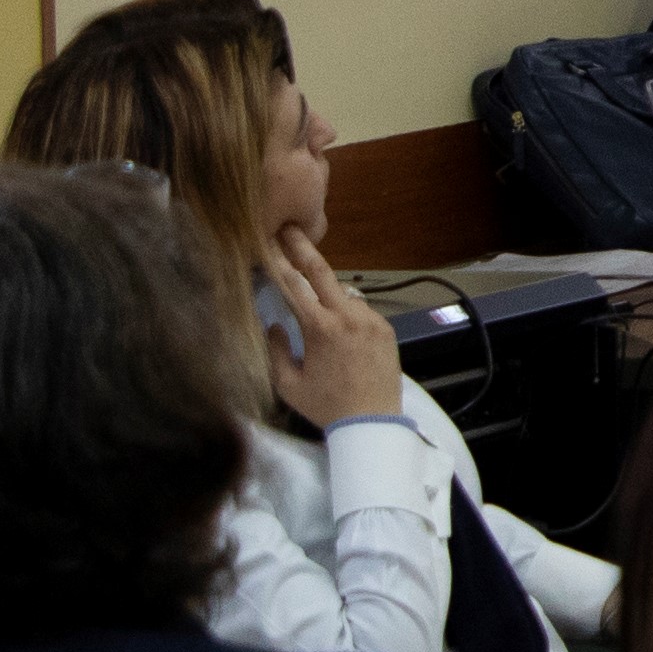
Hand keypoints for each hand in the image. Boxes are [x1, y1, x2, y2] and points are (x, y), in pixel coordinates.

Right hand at [263, 228, 402, 431]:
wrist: (373, 423)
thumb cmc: (327, 407)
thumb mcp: (288, 385)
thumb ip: (275, 351)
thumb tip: (272, 325)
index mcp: (321, 329)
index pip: (294, 286)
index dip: (278, 262)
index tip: (266, 243)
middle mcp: (349, 317)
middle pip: (322, 272)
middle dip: (302, 248)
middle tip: (289, 228)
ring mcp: (371, 320)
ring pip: (343, 293)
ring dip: (327, 290)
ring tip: (312, 293)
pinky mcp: (386, 328)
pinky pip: (361, 310)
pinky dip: (346, 312)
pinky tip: (339, 328)